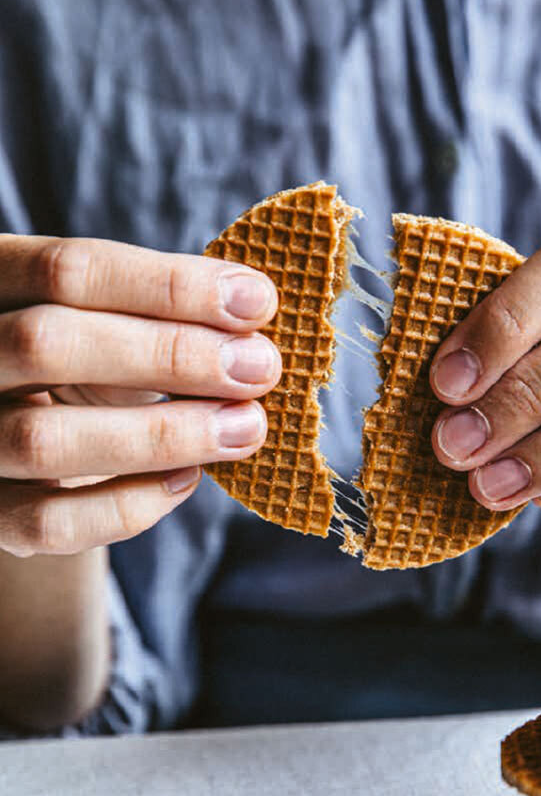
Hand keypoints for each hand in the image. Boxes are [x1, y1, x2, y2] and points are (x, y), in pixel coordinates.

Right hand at [0, 235, 279, 554]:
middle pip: (48, 344)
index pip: (68, 271)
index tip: (257, 301)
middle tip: (261, 368)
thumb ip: (161, 315)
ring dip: (162, 435)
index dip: (170, 286)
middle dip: (170, 356)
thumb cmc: (88, 363)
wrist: (24, 443)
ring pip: (45, 440)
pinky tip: (188, 479)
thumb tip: (256, 319)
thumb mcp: (109, 322)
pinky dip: (128, 505)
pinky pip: (48, 524)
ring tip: (245, 428)